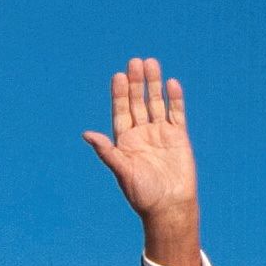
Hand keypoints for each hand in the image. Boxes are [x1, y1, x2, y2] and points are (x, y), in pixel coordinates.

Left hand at [84, 57, 199, 265]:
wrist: (169, 205)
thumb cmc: (142, 193)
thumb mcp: (122, 171)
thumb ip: (106, 151)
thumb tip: (86, 134)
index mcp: (124, 143)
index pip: (121, 112)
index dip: (120, 94)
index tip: (118, 76)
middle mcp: (141, 135)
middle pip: (138, 103)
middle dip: (136, 83)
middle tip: (134, 61)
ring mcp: (160, 134)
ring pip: (156, 104)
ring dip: (153, 85)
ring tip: (151, 63)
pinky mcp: (179, 137)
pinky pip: (177, 113)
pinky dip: (175, 99)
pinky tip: (172, 83)